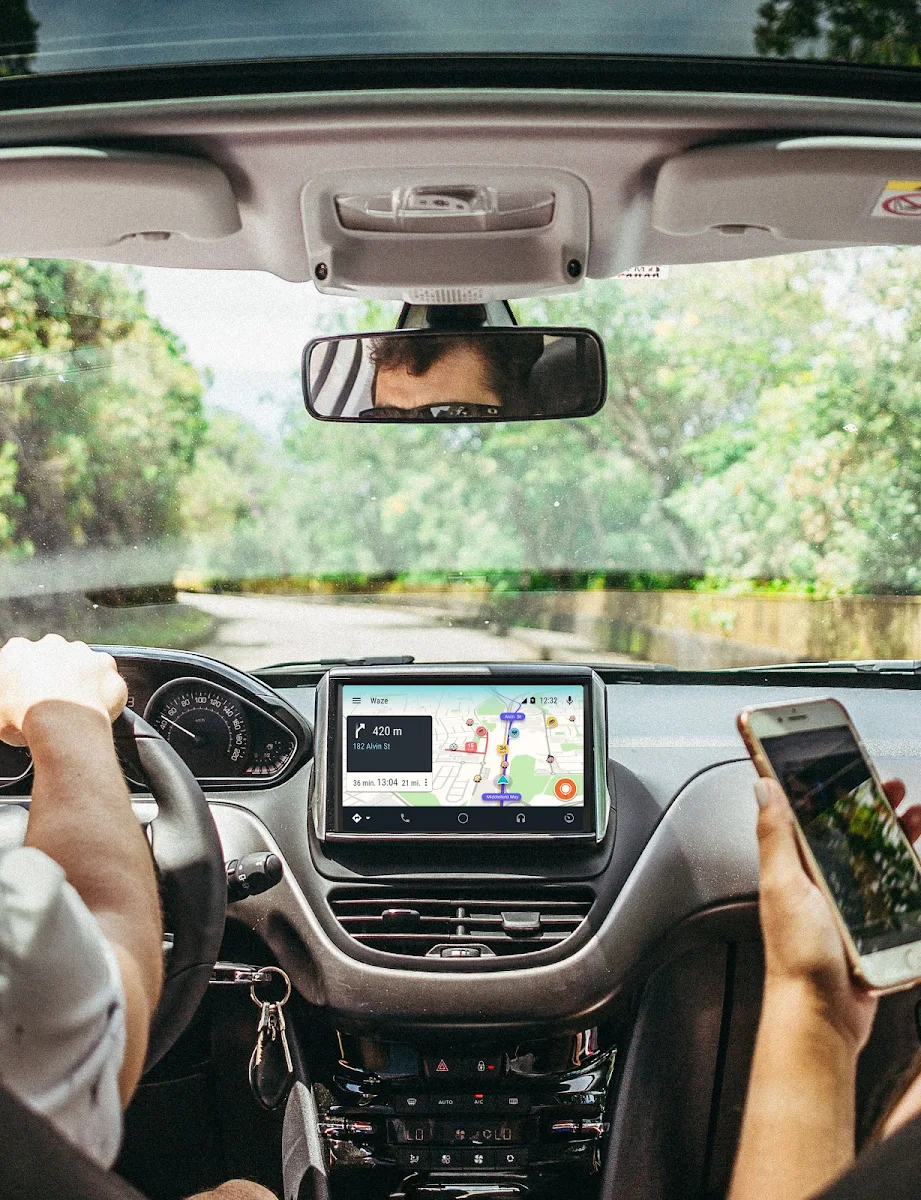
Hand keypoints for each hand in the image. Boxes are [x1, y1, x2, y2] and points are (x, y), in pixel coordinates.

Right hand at [0, 635, 127, 746]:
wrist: (61, 724)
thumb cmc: (24, 720)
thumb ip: (6, 700)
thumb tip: (11, 705)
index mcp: (18, 651)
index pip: (20, 659)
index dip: (26, 679)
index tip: (29, 696)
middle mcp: (51, 644)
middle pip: (54, 656)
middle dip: (56, 675)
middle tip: (55, 702)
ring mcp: (82, 652)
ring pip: (82, 663)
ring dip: (82, 679)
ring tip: (77, 708)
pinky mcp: (106, 665)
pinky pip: (107, 678)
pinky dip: (105, 691)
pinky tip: (97, 709)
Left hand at [753, 776, 906, 1051]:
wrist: (822, 1017)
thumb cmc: (797, 955)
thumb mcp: (784, 885)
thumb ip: (776, 835)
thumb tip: (762, 784)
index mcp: (796, 868)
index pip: (815, 817)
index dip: (834, 791)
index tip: (852, 767)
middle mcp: (821, 884)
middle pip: (853, 836)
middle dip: (876, 810)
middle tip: (896, 790)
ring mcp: (848, 908)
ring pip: (879, 862)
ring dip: (899, 838)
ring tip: (919, 818)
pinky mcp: (872, 932)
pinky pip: (897, 897)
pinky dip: (912, 878)